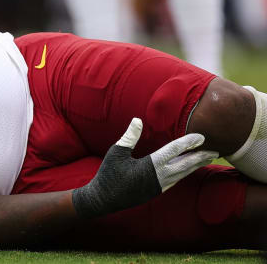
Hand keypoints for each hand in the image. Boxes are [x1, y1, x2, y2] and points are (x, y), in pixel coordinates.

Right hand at [73, 117, 217, 217]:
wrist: (103, 200)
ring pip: (183, 174)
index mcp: (151, 165)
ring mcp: (159, 186)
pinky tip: (186, 169)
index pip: (175, 150)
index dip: (189, 142)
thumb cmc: (108, 174)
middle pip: (186, 164)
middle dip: (201, 157)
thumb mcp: (116, 153)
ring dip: (195, 165)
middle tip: (215, 150)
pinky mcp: (156, 191)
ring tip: (205, 159)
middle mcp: (159, 177)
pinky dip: (185, 173)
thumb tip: (137, 120)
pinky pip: (176, 180)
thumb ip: (129, 137)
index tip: (202, 137)